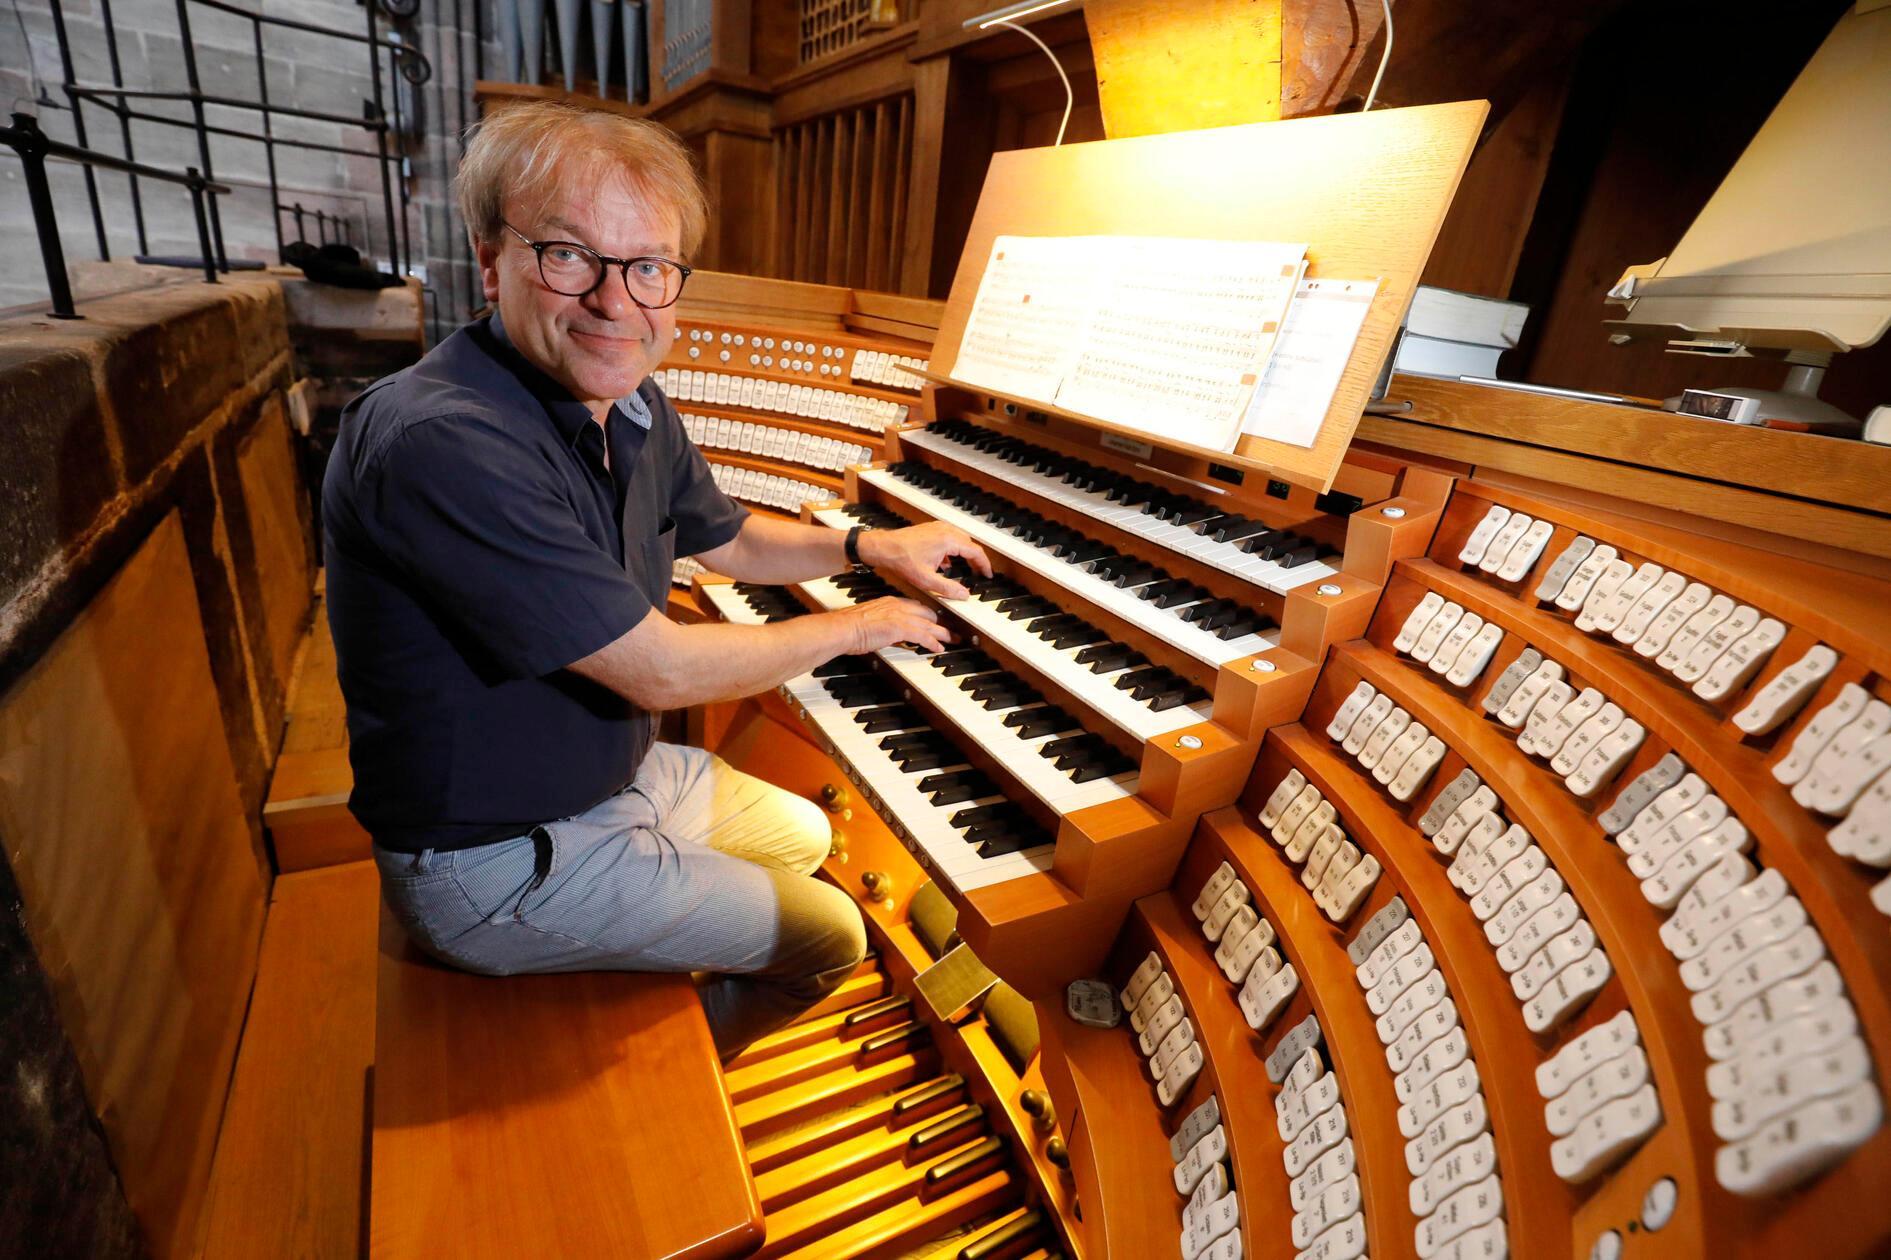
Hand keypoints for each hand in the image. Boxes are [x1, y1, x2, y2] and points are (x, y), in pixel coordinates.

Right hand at [837, 595, 953, 655]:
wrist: (842, 628)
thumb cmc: (850, 627)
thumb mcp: (871, 621)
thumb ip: (884, 624)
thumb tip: (891, 635)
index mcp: (891, 602)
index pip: (917, 606)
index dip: (930, 614)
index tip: (937, 620)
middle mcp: (897, 606)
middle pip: (928, 613)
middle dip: (942, 622)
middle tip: (951, 630)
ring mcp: (899, 616)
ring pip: (929, 624)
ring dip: (943, 633)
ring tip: (953, 640)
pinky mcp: (899, 628)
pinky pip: (922, 635)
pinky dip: (932, 642)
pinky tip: (938, 648)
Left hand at [858, 521, 991, 599]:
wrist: (884, 547)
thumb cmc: (901, 559)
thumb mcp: (926, 580)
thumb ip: (948, 589)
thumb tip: (964, 595)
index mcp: (948, 540)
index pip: (976, 551)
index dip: (984, 565)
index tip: (987, 574)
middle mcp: (945, 530)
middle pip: (970, 544)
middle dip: (976, 559)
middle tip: (980, 573)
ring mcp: (938, 527)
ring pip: (961, 539)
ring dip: (966, 553)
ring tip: (968, 569)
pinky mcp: (931, 529)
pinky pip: (950, 537)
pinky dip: (955, 549)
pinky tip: (948, 563)